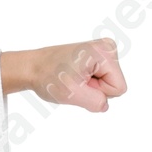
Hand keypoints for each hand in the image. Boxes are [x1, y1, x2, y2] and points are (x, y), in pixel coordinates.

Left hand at [1, 40, 126, 112]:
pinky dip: (87, 81)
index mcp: (105, 52)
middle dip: (94, 89)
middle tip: (75, 81)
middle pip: (114, 84)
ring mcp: (103, 50)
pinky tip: (74, 75)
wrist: (32, 67)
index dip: (98, 93)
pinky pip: (101, 79)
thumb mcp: (73, 94)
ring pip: (107, 83)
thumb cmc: (49, 77)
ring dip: (90, 86)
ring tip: (73, 78)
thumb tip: (105, 105)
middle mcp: (107, 46)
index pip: (118, 88)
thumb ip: (95, 102)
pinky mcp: (97, 55)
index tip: (80, 83)